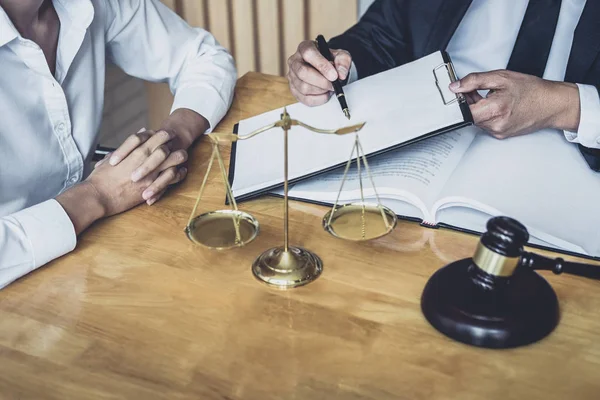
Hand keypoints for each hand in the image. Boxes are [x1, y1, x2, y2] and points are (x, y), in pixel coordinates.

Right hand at [95, 129, 188, 204]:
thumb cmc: (101, 178)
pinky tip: (181, 172)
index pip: (153, 136)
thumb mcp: (112, 157)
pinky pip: (173, 178)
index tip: (167, 135)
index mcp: (134, 151)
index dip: (163, 134)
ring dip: (180, 157)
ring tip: (182, 156)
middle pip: (167, 145)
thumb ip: (127, 146)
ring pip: (174, 160)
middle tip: (178, 143)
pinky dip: (179, 174)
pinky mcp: (152, 187)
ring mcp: (151, 173)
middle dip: (175, 143)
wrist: (97, 196)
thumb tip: (140, 133)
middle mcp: (144, 159)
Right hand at [287, 40, 351, 105]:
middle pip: (302, 72)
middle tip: (333, 85)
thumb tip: (341, 74)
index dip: (321, 65)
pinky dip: (318, 99)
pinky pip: (304, 98)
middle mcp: (295, 61)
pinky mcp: (293, 89)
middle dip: (321, 82)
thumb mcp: (341, 55)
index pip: (308, 54)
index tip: (334, 75)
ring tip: (330, 87)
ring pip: (303, 87)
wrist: (326, 69)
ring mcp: (292, 76)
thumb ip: (343, 61)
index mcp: (304, 47)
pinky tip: (325, 94)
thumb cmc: (330, 60)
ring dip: (321, 91)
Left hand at [449, 70, 580, 138]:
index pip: (464, 111)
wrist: (552, 104)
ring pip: (477, 120)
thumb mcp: (501, 77)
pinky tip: (498, 106)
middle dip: (470, 103)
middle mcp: (495, 125)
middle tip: (481, 91)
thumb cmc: (532, 90)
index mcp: (495, 109)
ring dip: (479, 108)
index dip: (459, 101)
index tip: (461, 93)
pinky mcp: (501, 135)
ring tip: (494, 97)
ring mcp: (498, 132)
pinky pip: (486, 124)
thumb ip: (475, 81)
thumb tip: (456, 86)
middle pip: (469, 115)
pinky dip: (487, 114)